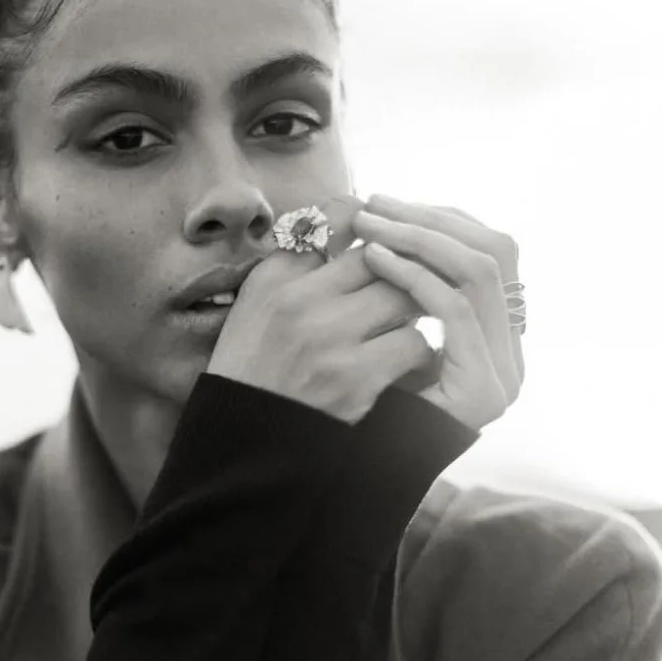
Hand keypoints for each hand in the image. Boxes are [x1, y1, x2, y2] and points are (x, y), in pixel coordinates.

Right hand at [207, 195, 434, 425]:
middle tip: (412, 286)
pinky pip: (413, 345)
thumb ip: (296, 263)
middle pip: (381, 257)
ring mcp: (329, 339)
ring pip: (406, 297)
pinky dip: (418, 352)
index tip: (382, 238)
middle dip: (403, 270)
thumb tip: (350, 219)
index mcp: (275, 278)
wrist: (243, 442)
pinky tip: (407, 363)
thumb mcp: (257, 305)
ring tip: (407, 323)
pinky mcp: (354, 379)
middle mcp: (299, 300)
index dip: (369, 221)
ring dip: (415, 310)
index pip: (336, 218)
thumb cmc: (254, 369)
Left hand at [352, 195, 523, 430]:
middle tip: (377, 204)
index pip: (493, 252)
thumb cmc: (360, 400)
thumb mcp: (389, 331)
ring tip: (369, 226)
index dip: (444, 220)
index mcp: (500, 336)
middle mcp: (513, 353)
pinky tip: (375, 260)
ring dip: (419, 239)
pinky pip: (455, 311)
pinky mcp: (482, 390)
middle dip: (433, 220)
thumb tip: (396, 220)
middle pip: (497, 252)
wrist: (350, 470)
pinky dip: (414, 277)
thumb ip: (410, 288)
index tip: (392, 204)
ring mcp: (504, 374)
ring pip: (479, 273)